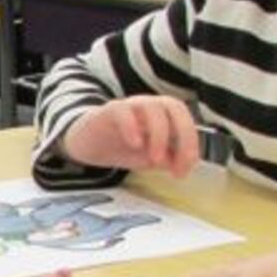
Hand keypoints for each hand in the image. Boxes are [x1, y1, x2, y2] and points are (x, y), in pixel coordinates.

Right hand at [61, 96, 200, 177]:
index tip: (183, 170)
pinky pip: (122, 110)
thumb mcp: (147, 158)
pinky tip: (134, 144)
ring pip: (151, 106)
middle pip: (173, 106)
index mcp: (162, 115)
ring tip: (154, 159)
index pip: (185, 120)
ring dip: (159, 134)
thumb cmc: (120, 147)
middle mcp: (148, 106)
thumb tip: (180, 164)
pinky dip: (132, 126)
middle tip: (176, 163)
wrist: (86, 144)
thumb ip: (166, 160)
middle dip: (182, 134)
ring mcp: (128, 106)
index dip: (190, 144)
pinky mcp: (108, 112)